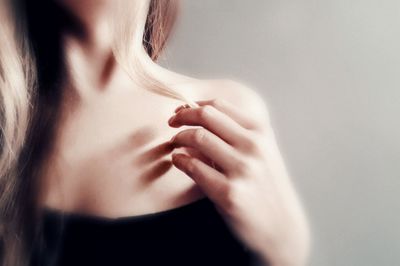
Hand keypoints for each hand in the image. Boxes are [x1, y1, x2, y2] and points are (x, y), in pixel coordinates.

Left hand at [168, 98, 309, 265]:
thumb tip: (195, 116)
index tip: (181, 109)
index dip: (194, 105)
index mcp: (261, 131)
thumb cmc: (266, 185)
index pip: (219, 105)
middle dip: (182, 115)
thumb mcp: (261, 152)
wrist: (281, 225)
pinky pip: (195, 167)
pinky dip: (180, 160)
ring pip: (198, 137)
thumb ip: (235, 133)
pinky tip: (178, 160)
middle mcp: (254, 146)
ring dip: (178, 138)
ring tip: (174, 143)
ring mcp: (243, 169)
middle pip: (206, 116)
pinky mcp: (230, 193)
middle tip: (172, 122)